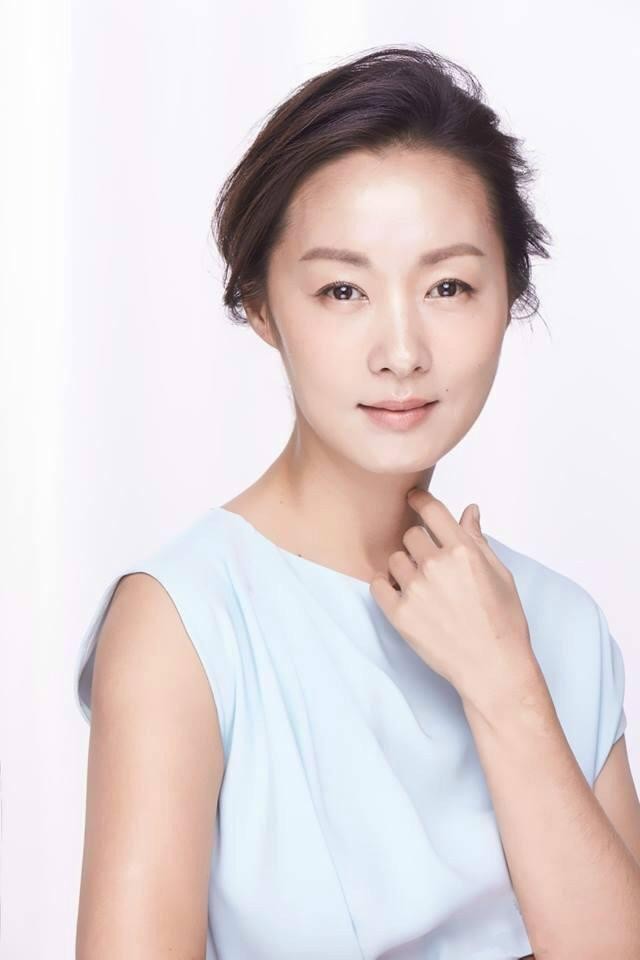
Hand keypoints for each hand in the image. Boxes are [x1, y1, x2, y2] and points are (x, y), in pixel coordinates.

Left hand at [369, 488, 533, 702]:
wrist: (492, 666)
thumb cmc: (502, 622)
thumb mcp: (500, 574)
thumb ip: (478, 539)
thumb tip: (469, 511)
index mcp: (463, 550)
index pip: (431, 510)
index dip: (418, 499)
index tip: (411, 497)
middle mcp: (436, 565)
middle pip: (410, 534)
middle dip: (418, 544)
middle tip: (429, 564)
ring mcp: (415, 589)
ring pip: (395, 559)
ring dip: (404, 567)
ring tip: (422, 587)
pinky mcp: (399, 614)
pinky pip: (378, 584)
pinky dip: (387, 586)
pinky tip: (403, 595)